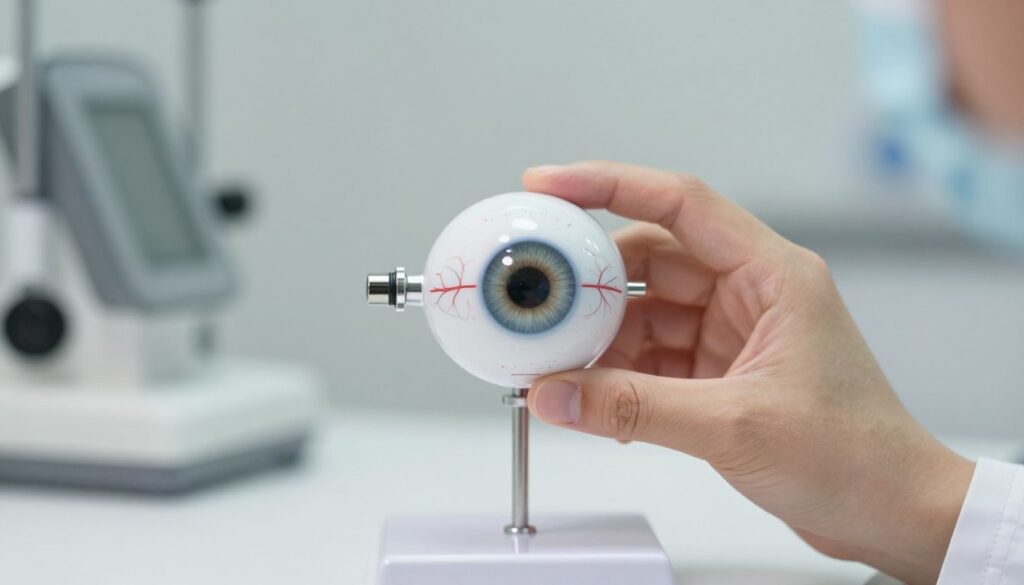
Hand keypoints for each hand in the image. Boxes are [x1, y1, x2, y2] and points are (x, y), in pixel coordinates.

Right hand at [522, 161, 974, 584]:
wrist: (890, 512)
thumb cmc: (854, 455)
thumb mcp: (734, 424)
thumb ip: (634, 407)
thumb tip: (555, 394)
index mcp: (770, 274)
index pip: (680, 204)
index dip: (608, 185)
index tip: (550, 187)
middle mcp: (747, 293)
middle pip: (650, 263)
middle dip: (593, 285)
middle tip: (540, 305)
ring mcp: (730, 333)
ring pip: (645, 315)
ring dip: (601, 341)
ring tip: (558, 367)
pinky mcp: (718, 374)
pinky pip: (651, 358)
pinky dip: (619, 376)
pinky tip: (594, 402)